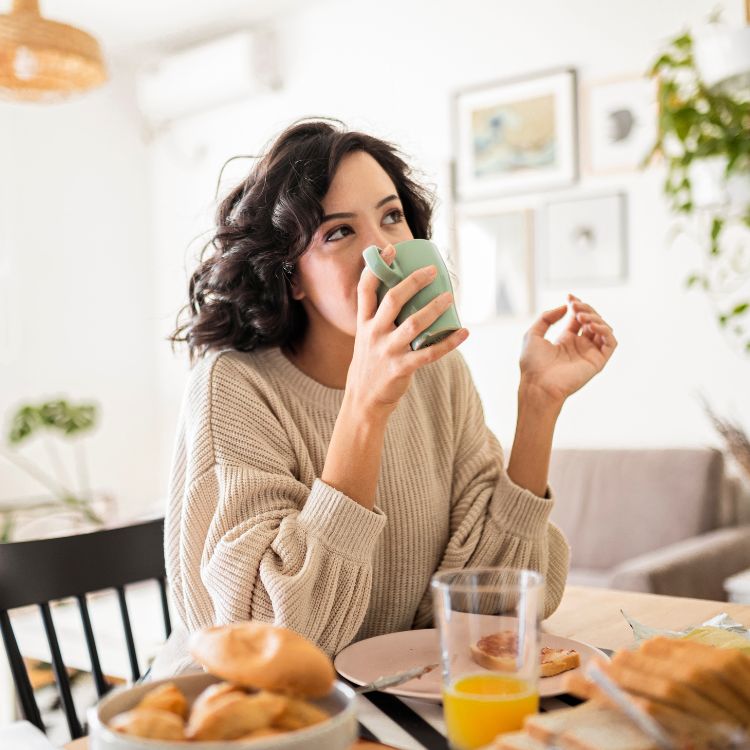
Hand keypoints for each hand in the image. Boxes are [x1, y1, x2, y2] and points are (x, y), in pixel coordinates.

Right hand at [346, 244, 468, 419]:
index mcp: (364, 324)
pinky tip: (463, 332)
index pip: (366, 290)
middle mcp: (374, 334)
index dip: (377, 268)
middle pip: (393, 300)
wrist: (363, 400)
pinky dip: (449, 342)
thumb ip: (381, 319)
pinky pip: (429, 353)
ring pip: (413, 324)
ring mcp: (387, 351)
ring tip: (450, 297)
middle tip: (432, 271)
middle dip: (413, 282)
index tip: (390, 250)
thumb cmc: (370, 364)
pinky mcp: (401, 369)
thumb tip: (406, 295)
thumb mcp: (366, 338)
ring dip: (434, 308)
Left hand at [519, 294, 616, 404]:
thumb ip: (547, 318)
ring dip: (595, 318)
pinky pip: (611, 343)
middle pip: (592, 320)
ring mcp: (589, 354)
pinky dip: (605, 331)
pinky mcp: (597, 362)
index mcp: (565, 340)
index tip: (570, 296)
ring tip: (581, 316)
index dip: (577, 305)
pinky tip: (591, 325)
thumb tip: (565, 307)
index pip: (578, 318)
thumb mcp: (533, 334)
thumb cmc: (532, 364)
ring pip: (604, 329)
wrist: (537, 384)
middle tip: (575, 305)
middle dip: (585, 309)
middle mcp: (580, 346)